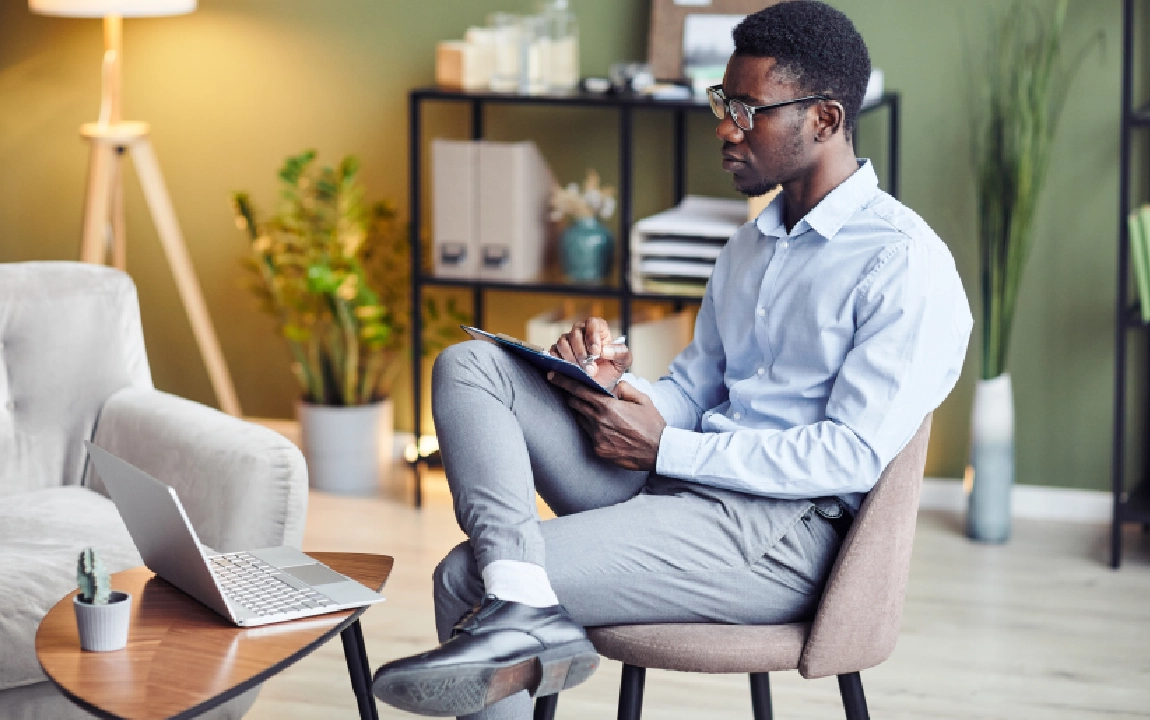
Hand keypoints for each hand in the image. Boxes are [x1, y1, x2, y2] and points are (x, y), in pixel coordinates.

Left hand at [546, 374, 664, 470]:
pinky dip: (594, 429)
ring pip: (582, 419)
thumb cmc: (652, 424)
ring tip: (597, 412)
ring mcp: (597, 437)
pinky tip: (606, 429)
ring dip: (585, 413)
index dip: (564, 382)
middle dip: (572, 396)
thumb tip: (614, 386)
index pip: (579, 390)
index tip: (552, 375)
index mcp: (608, 406)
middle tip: (571, 391)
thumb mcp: (642, 400)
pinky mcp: (598, 450)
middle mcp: (599, 421)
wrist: (659, 452)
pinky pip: (590, 435)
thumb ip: (625, 388)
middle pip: (575, 404)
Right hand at [549, 317, 631, 390]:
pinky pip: (553, 351)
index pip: (592, 323)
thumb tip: (605, 350)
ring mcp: (568, 341)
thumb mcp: (623, 362)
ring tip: (582, 371)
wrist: (599, 386)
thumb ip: (621, 353)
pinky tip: (570, 370)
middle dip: (582, 353)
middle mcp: (581, 332)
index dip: (592, 336)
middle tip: (591, 369)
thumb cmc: (611, 371)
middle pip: (575, 333)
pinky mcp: (557, 352)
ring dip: (572, 358)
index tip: (596, 352)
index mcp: (598, 329)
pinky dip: (560, 361)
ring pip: (563, 342)